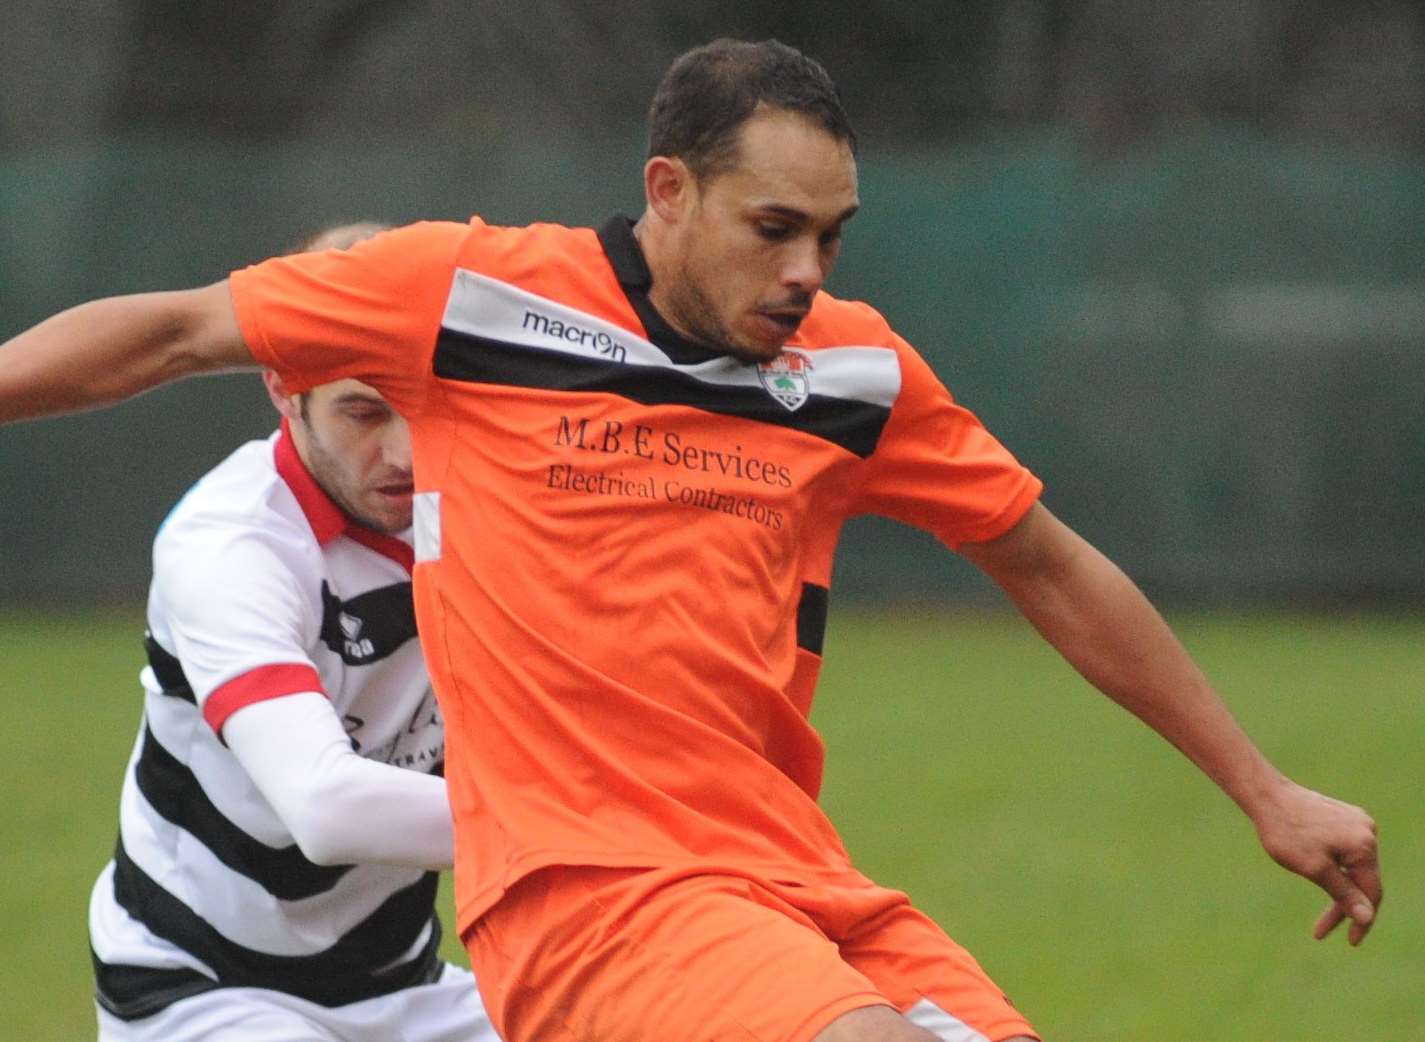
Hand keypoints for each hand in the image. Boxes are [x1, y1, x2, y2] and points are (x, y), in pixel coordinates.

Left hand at [1253, 780, 1380, 945]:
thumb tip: (1368, 916)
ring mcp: (1356, 822)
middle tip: (1321, 931)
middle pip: (1362, 880)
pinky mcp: (1343, 818)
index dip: (1361, 920)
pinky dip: (1336, 870)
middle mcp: (1367, 832)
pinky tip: (1320, 878)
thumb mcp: (1314, 869)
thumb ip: (1343, 894)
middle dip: (1343, 907)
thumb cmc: (1286, 833)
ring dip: (1338, 890)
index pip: (1371, 893)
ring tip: (1317, 909)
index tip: (1351, 942)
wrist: (1265, 796)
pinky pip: (1346, 852)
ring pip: (1354, 867)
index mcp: (1364, 846)